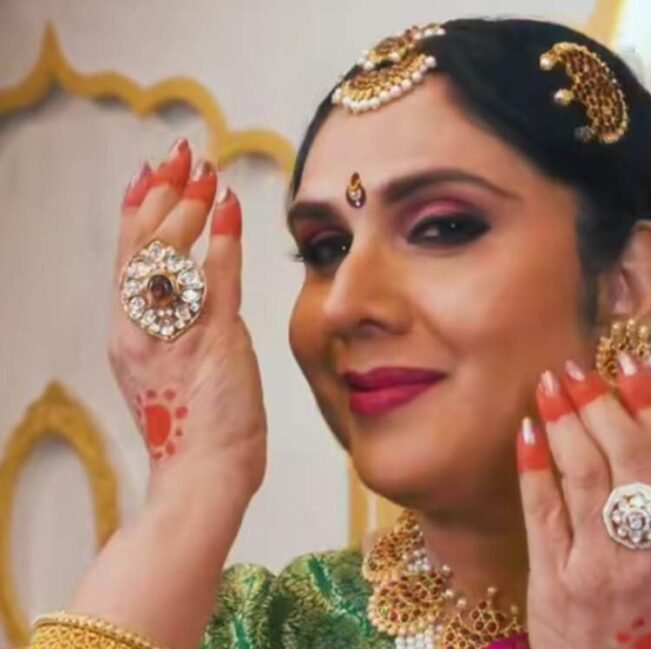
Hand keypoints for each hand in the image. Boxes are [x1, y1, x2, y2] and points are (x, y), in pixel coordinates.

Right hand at [110, 138, 266, 495]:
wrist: (201, 477)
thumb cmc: (194, 428)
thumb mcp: (168, 370)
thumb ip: (173, 327)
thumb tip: (192, 288)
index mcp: (129, 336)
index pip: (128, 260)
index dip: (138, 213)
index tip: (149, 176)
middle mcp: (140, 329)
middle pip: (141, 247)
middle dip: (162, 194)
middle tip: (182, 157)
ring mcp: (174, 334)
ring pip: (170, 256)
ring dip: (189, 208)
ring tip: (207, 174)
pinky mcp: (212, 343)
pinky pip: (216, 282)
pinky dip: (223, 242)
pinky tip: (231, 210)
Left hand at [517, 354, 650, 648]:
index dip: (649, 402)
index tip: (628, 365)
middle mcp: (647, 545)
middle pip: (624, 453)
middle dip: (600, 400)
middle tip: (579, 367)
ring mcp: (598, 560)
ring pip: (582, 471)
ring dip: (564, 419)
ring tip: (549, 384)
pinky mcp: (554, 574)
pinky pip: (543, 509)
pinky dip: (534, 465)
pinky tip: (527, 431)